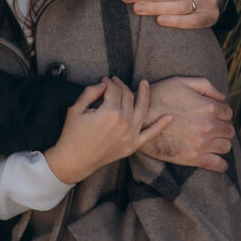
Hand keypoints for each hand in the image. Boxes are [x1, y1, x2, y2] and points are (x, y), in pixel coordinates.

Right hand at [44, 79, 171, 183]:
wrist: (74, 160)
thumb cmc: (72, 134)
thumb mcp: (75, 109)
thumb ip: (90, 92)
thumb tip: (103, 84)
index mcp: (109, 113)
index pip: (114, 90)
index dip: (109, 82)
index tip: (104, 80)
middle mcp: (123, 123)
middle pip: (127, 97)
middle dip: (121, 86)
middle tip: (114, 82)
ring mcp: (130, 135)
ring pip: (142, 109)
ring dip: (145, 94)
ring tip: (145, 84)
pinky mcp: (132, 146)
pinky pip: (150, 134)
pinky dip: (161, 126)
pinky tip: (169, 116)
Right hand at [142, 77, 234, 171]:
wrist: (138, 121)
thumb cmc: (157, 97)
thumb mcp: (179, 82)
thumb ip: (204, 85)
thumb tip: (222, 97)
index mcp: (208, 106)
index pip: (227, 113)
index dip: (221, 113)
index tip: (213, 116)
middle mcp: (208, 125)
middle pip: (228, 130)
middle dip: (222, 128)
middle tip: (212, 128)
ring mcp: (202, 143)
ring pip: (225, 146)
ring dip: (221, 143)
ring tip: (212, 142)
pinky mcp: (194, 158)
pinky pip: (218, 164)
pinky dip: (221, 164)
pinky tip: (218, 161)